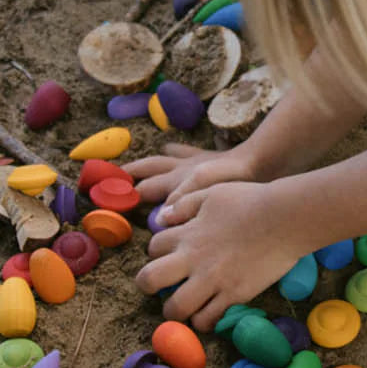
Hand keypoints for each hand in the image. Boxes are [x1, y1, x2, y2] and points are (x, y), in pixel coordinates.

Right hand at [124, 142, 256, 207]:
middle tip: (111, 178)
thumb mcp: (205, 192)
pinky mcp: (206, 157)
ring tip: (133, 164)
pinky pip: (184, 152)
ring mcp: (193, 161)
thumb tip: (158, 218)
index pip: (145, 188)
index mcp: (177, 179)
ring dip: (147, 162)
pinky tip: (170, 149)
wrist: (260, 160)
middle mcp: (181, 168)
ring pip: (162, 159)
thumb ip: (181, 203)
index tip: (106, 199)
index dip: (126, 194)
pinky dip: (174, 151)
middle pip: (149, 170)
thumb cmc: (233, 178)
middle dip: (130, 174)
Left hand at [135, 180, 300, 330]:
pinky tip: (209, 313)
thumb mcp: (212, 193)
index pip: (154, 246)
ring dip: (175, 310)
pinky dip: (204, 320)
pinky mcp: (234, 295)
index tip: (170, 254)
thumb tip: (162, 217)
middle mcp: (193, 260)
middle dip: (148, 285)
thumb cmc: (251, 200)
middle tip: (160, 287)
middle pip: (149, 280)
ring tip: (184, 306)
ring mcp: (213, 280)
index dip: (158, 251)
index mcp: (187, 234)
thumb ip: (185, 204)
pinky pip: (208, 319)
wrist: (284, 218)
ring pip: (175, 308)